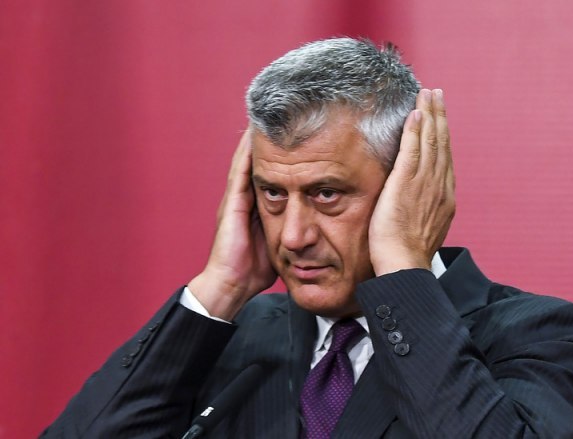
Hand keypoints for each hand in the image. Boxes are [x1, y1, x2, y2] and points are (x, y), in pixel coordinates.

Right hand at [188, 130, 276, 319]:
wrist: (232, 284)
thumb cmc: (254, 269)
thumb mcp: (279, 242)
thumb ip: (291, 228)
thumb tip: (316, 225)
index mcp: (254, 205)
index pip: (267, 172)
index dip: (277, 153)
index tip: (290, 132)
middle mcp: (242, 198)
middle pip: (255, 161)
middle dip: (266, 139)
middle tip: (277, 114)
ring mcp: (234, 199)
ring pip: (245, 161)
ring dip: (254, 140)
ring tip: (264, 116)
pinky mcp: (231, 204)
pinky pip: (239, 173)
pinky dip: (246, 153)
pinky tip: (253, 136)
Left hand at [368, 89, 454, 274]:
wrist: (405, 265)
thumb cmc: (409, 254)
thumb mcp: (425, 229)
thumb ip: (425, 210)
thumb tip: (420, 205)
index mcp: (444, 196)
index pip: (443, 158)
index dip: (442, 134)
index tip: (438, 117)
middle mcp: (439, 186)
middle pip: (441, 144)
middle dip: (439, 116)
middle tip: (436, 94)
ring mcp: (424, 184)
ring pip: (430, 142)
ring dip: (429, 115)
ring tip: (428, 94)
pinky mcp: (406, 184)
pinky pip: (413, 152)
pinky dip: (415, 132)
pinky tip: (415, 113)